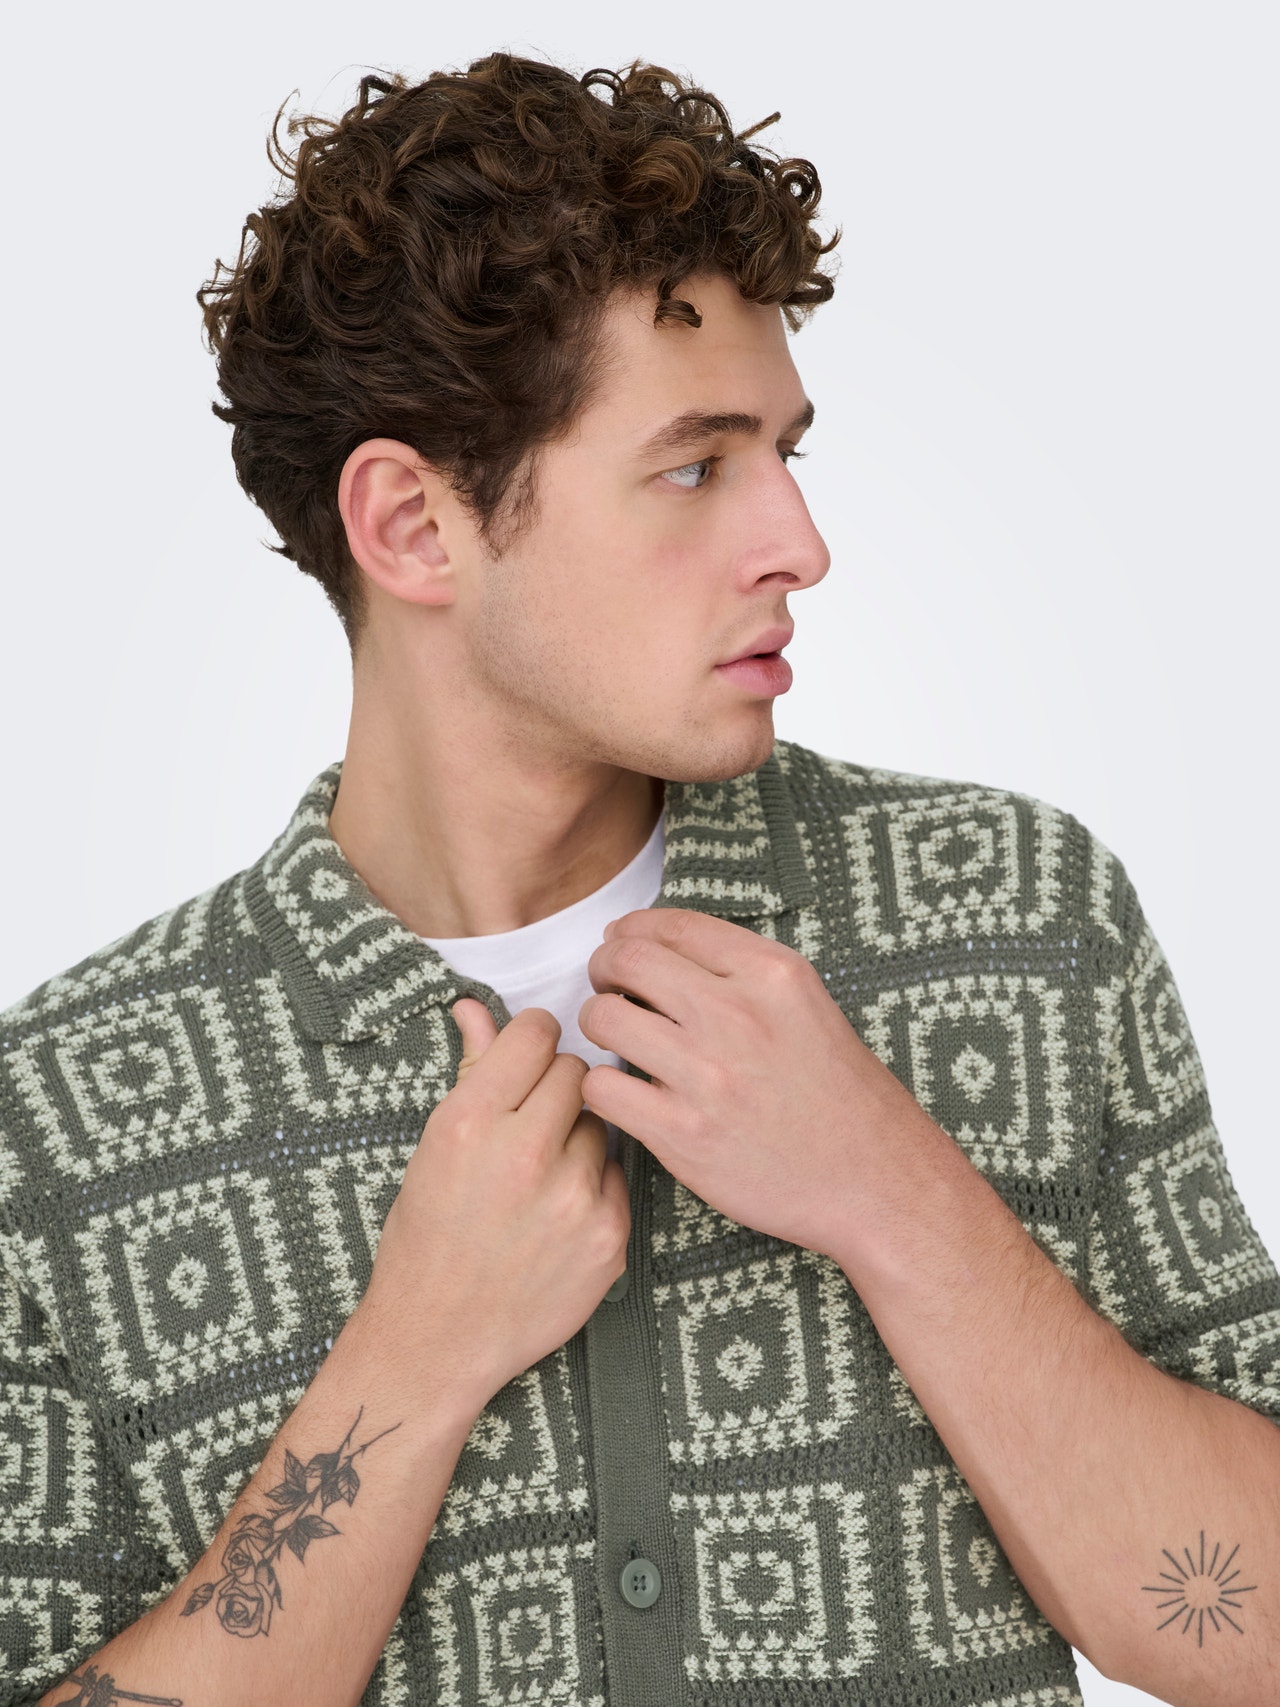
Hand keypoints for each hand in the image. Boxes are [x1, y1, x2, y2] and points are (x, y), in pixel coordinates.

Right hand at [363, 1001, 631, 1409]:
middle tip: (531, 1121)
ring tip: (540, 1174)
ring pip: (600, 1121)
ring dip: (577, 1135)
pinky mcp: (609, 1235)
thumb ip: (471, 1072)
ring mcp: (573, 1198)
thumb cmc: (426, 1237)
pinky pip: (617, 1173)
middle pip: (576, 1072)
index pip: (536, 1034)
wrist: (439, 1338)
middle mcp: (524, 1155)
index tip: (528, 1061)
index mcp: (471, 1123)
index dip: (533, 1042)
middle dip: (556, 1087)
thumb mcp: (434, 1148)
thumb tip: (475, 1007)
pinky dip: (593, 1185)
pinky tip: (558, 1212)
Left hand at [578, 909, 923, 1258]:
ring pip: (603, 1019)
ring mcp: (707, 1076)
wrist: (873, 1178)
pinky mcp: (683, 1135)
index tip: (621, 946)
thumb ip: (739, 970)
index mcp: (770, 973)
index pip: (669, 924)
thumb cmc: (838, 1091)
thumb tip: (656, 945)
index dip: (630, 931)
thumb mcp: (806, 1002)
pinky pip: (602, 1089)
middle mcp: (736, 1015)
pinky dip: (600, 1086)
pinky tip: (622, 1090)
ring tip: (614, 1038)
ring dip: (596, 1023)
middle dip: (603, 969)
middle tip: (606, 988)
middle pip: (625, 960)